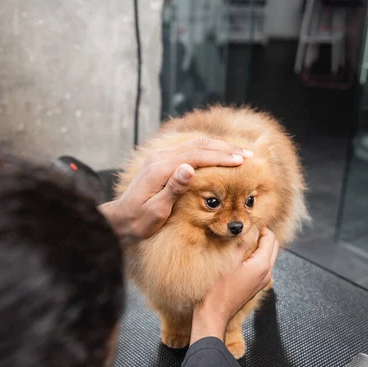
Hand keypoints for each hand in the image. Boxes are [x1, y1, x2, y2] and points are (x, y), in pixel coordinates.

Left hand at [100, 138, 252, 239]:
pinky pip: (189, 150)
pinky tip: (220, 155)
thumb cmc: (139, 221)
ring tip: (240, 153)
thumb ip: (173, 188)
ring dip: (219, 148)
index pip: (196, 156)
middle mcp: (160, 158)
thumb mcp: (157, 210)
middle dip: (225, 149)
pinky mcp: (161, 161)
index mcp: (160, 168)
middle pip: (198, 145)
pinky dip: (208, 151)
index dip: (220, 157)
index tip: (241, 160)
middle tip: (248, 155)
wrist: (120, 220)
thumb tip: (189, 167)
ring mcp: (160, 157)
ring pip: (194, 145)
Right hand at [191, 229, 278, 343]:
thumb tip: (249, 227)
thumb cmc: (217, 290)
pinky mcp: (256, 286)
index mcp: (262, 265)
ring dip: (258, 246)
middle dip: (262, 236)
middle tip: (244, 230)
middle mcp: (267, 273)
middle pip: (272, 246)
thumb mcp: (228, 260)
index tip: (247, 223)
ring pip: (267, 256)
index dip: (259, 227)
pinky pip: (261, 266)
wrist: (213, 314)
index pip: (270, 238)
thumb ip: (242, 242)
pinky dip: (255, 257)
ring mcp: (263, 281)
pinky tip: (239, 256)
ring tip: (240, 241)